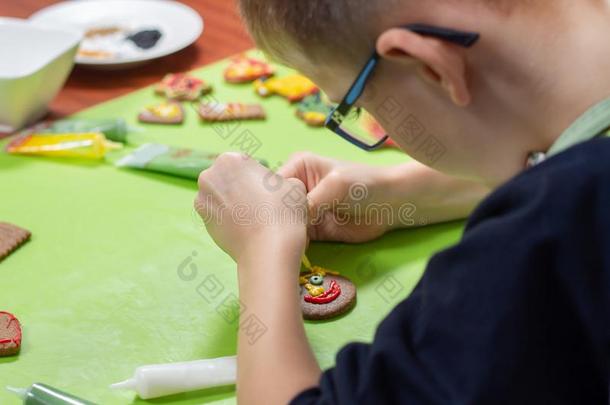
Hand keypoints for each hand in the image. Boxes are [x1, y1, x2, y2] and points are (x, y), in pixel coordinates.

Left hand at [195, 153, 307, 262]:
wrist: (269, 248)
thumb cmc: (283, 210)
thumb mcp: (293, 184)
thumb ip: (280, 180)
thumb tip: (274, 188)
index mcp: (230, 159)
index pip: (244, 164)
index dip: (257, 177)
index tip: (266, 191)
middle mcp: (210, 176)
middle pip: (227, 179)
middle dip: (240, 188)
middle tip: (259, 205)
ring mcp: (202, 201)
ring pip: (220, 197)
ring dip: (232, 204)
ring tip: (252, 219)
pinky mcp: (203, 222)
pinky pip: (218, 216)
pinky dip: (228, 220)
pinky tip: (244, 229)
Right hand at [278, 152, 402, 242]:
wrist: (392, 205)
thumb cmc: (365, 184)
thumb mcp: (335, 187)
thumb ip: (310, 203)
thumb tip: (288, 222)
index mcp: (297, 167)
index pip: (272, 186)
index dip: (268, 203)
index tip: (266, 218)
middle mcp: (296, 189)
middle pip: (274, 207)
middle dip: (273, 221)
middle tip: (273, 235)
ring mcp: (304, 211)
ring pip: (283, 225)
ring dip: (282, 235)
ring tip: (279, 244)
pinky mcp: (312, 231)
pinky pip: (296, 239)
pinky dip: (293, 245)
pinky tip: (290, 250)